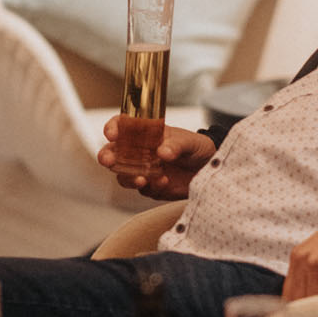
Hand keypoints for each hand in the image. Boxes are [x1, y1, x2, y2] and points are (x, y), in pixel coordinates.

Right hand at [97, 120, 214, 197]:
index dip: (112, 128)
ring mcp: (143, 170)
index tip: (112, 134)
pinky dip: (150, 187)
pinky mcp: (151, 187)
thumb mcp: (190, 142)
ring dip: (128, 178)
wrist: (210, 169)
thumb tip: (162, 153)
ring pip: (123, 176)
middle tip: (109, 161)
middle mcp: (139, 152)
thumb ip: (177, 145)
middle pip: (113, 154)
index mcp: (145, 133)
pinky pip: (143, 189)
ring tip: (143, 179)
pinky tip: (165, 182)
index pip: (122, 126)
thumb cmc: (197, 148)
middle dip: (107, 157)